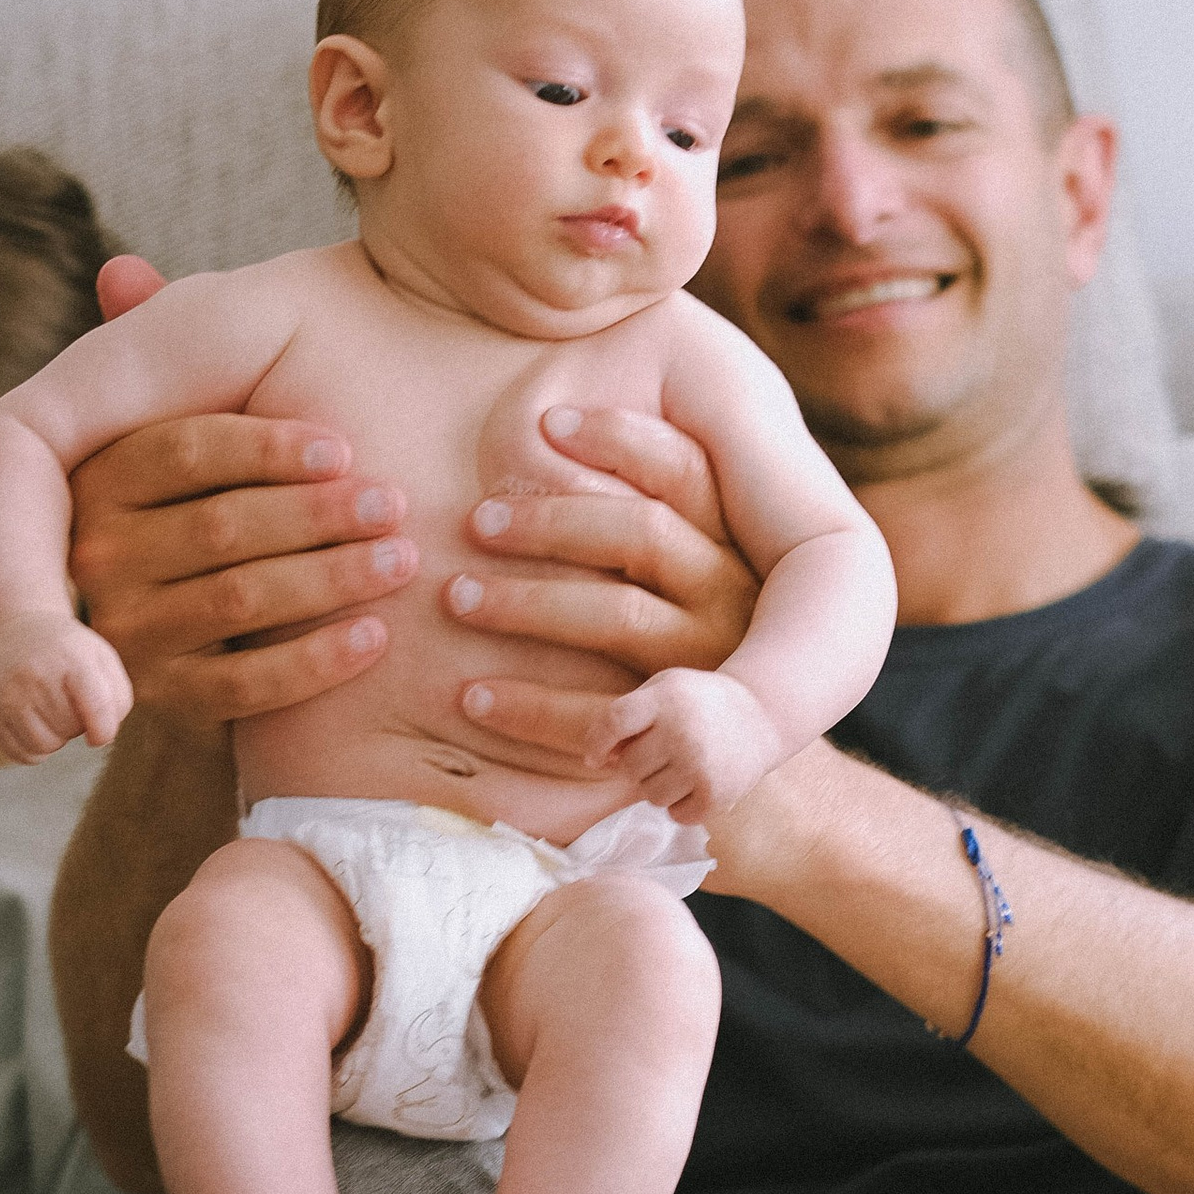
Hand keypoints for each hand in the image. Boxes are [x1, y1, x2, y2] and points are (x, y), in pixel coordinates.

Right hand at [0, 613, 133, 758]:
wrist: (12, 633)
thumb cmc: (67, 654)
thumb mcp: (100, 659)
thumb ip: (117, 699)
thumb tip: (100, 738)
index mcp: (71, 658)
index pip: (96, 707)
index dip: (104, 730)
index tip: (100, 735)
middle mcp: (35, 675)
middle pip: (70, 729)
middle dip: (76, 723)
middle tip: (66, 702)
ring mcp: (7, 695)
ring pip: (45, 747)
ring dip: (55, 738)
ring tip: (50, 712)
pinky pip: (22, 755)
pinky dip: (34, 749)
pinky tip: (33, 723)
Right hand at [68, 264, 418, 734]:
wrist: (205, 618)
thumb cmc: (212, 487)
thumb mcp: (181, 410)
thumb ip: (161, 345)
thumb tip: (122, 272)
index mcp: (98, 476)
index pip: (181, 455)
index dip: (269, 449)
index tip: (346, 447)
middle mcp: (98, 557)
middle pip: (219, 530)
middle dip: (317, 516)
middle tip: (397, 504)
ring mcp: (129, 636)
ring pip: (240, 602)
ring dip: (332, 580)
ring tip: (404, 559)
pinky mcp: (168, 703)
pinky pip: (246, 687)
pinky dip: (317, 661)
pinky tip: (377, 636)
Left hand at [448, 409, 762, 772]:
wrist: (733, 771)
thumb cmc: (688, 653)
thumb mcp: (693, 579)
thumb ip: (652, 523)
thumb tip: (562, 433)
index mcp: (739, 545)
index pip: (687, 471)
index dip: (620, 438)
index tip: (547, 422)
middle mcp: (737, 599)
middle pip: (641, 533)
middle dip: (551, 520)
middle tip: (475, 521)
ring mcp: (715, 667)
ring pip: (618, 615)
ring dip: (526, 603)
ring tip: (454, 597)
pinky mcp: (685, 738)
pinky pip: (600, 714)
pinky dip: (528, 705)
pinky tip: (470, 697)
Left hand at [597, 667, 785, 824]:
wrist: (761, 715)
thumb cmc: (699, 703)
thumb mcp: (664, 689)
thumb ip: (627, 715)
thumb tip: (598, 761)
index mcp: (666, 699)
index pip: (614, 722)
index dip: (596, 743)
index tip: (596, 757)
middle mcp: (683, 732)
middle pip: (629, 766)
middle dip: (637, 764)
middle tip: (662, 753)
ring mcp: (701, 766)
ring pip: (649, 795)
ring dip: (659, 786)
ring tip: (682, 766)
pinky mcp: (717, 795)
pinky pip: (675, 815)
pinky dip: (680, 805)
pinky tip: (695, 784)